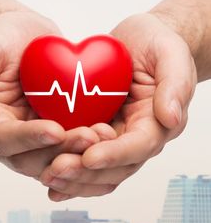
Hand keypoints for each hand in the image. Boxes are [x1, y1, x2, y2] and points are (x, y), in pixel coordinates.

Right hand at [0, 10, 104, 182]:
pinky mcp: (54, 133)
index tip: (56, 129)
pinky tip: (106, 133)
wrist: (25, 37)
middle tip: (90, 136)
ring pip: (53, 158)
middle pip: (31, 159)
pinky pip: (69, 146)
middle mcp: (7, 139)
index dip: (29, 138)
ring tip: (102, 135)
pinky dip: (86, 145)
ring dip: (78, 152)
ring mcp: (32, 139)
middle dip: (61, 150)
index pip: (3, 141)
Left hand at [40, 13, 196, 199]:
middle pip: (115, 168)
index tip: (89, 157)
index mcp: (156, 123)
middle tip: (57, 169)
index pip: (138, 146)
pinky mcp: (96, 133)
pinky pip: (82, 158)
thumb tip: (171, 117)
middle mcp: (136, 138)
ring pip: (97, 171)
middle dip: (86, 173)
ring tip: (47, 176)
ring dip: (73, 178)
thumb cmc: (155, 44)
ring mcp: (115, 138)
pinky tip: (47, 177)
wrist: (137, 44)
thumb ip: (175, 84)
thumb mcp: (170, 53)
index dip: (114, 154)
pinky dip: (67, 172)